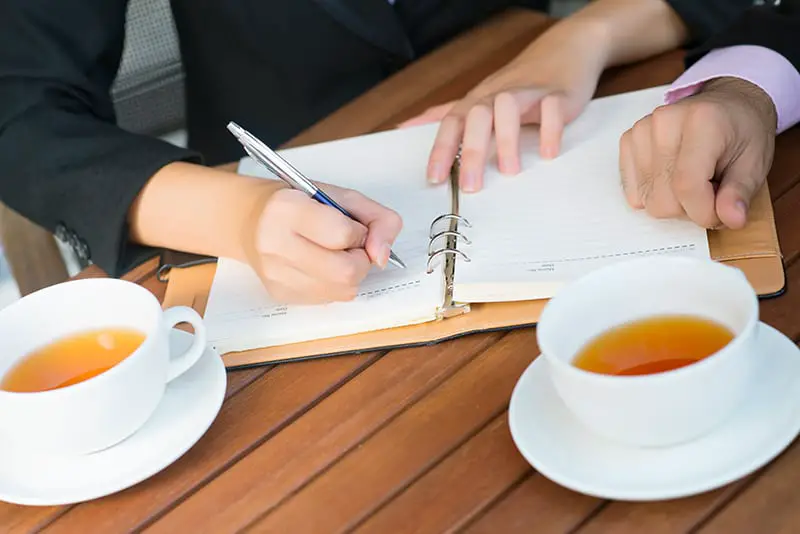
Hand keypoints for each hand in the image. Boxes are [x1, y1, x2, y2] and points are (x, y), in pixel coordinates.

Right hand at [243, 185, 402, 303]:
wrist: (251, 220)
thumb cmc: (299, 204)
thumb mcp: (342, 197)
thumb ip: (378, 219)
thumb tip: (382, 257)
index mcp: (288, 209)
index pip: (342, 234)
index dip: (358, 233)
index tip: (351, 227)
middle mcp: (275, 243)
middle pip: (345, 272)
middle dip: (360, 261)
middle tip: (350, 247)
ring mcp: (275, 273)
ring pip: (341, 291)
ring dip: (350, 274)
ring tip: (335, 255)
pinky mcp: (280, 293)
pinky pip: (329, 299)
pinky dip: (336, 284)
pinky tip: (322, 266)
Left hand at [398, 19, 608, 191]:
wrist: (564, 49)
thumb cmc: (517, 83)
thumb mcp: (479, 99)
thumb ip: (446, 116)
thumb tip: (404, 127)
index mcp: (478, 101)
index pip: (452, 124)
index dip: (441, 150)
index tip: (434, 179)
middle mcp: (498, 95)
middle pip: (477, 117)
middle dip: (472, 152)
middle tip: (471, 186)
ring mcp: (528, 93)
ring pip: (509, 108)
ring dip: (507, 140)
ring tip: (509, 171)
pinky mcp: (558, 94)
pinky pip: (552, 108)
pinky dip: (549, 130)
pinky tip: (547, 153)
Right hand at [619, 77, 776, 229]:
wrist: (727, 104)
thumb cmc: (742, 132)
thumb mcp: (755, 162)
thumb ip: (741, 192)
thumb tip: (732, 219)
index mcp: (702, 121)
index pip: (687, 186)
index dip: (704, 213)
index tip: (722, 215)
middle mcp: (664, 123)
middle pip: (664, 200)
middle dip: (690, 208)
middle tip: (710, 190)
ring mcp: (641, 132)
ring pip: (648, 201)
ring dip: (673, 202)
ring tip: (693, 181)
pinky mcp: (628, 142)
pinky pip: (634, 193)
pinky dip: (655, 194)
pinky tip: (672, 178)